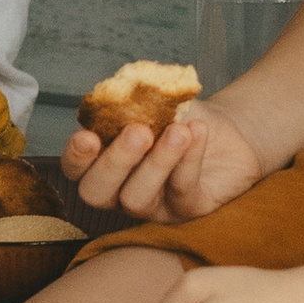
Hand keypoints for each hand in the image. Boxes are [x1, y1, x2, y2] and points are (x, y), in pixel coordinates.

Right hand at [62, 98, 264, 222]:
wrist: (228, 131)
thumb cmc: (182, 117)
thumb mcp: (157, 101)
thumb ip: (135, 99)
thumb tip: (121, 92)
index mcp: (104, 162)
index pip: (76, 169)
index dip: (75, 157)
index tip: (87, 136)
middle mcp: (120, 190)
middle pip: (96, 192)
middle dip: (114, 162)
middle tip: (138, 132)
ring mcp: (152, 205)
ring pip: (136, 198)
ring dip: (156, 162)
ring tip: (178, 131)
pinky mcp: (187, 210)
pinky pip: (181, 190)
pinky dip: (189, 159)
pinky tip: (197, 132)